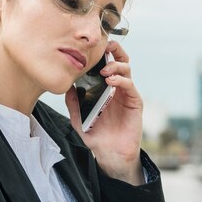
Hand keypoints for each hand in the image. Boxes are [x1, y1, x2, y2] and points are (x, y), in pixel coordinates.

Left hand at [65, 41, 144, 184]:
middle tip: (105, 47)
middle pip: (120, 60)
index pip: (106, 64)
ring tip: (105, 71)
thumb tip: (67, 86)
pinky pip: (130, 86)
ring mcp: (127, 93)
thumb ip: (73, 102)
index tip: (91, 48)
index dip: (101, 53)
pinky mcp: (135, 102)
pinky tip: (111, 81)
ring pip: (127, 69)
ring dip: (116, 65)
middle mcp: (117, 87)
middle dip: (115, 50)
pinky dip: (121, 80)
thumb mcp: (78, 118)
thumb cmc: (96, 136)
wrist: (110, 154)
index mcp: (104, 88)